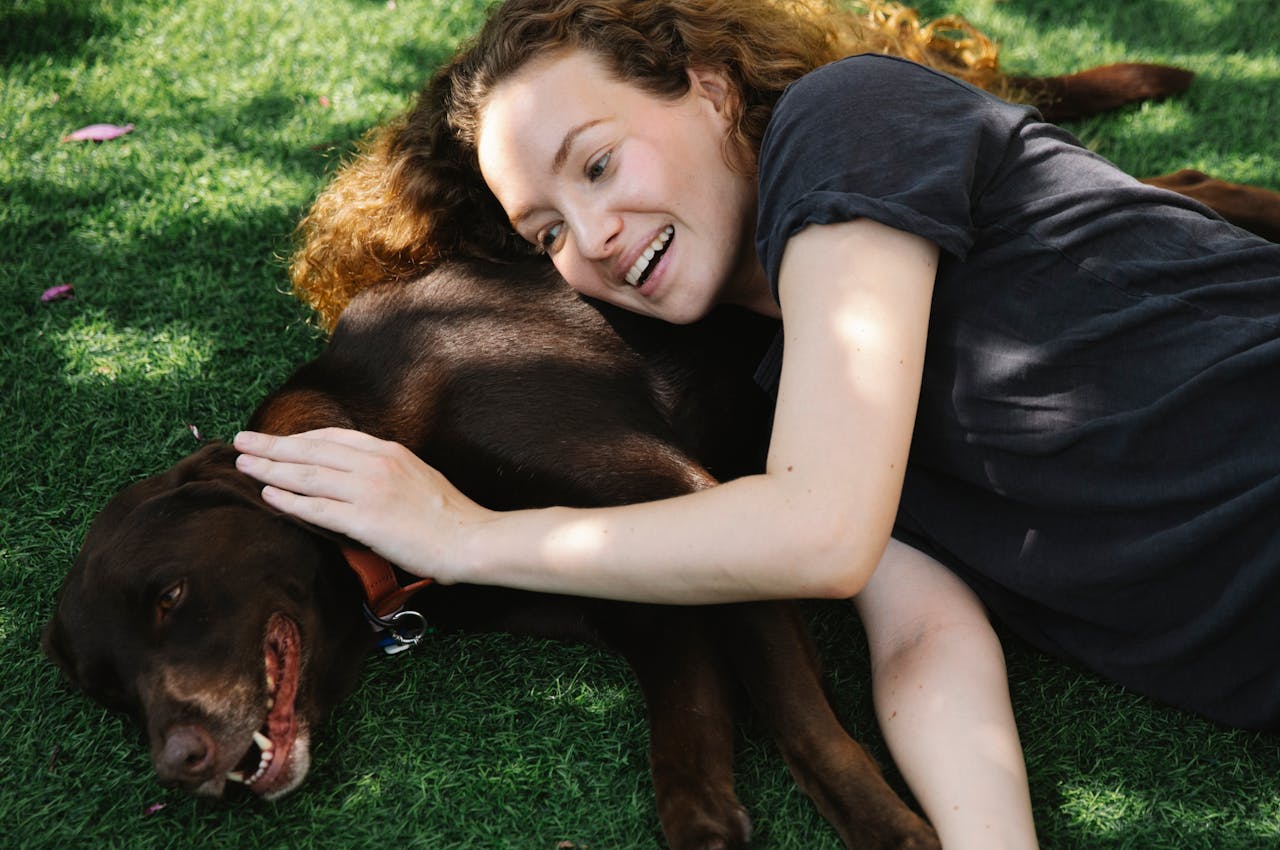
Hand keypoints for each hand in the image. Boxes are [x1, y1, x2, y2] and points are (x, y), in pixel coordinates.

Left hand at [232, 428, 489, 580]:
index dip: (299, 438)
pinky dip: (289, 501)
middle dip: (272, 446)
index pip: (333, 437)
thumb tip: (358, 476)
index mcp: (389, 452)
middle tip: (241, 442)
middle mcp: (375, 464)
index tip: (277, 440)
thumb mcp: (417, 477)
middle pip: (311, 450)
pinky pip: (317, 508)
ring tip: (244, 465)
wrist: (469, 538)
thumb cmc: (449, 515)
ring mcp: (369, 490)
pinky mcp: (365, 520)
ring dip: (271, 469)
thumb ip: (387, 471)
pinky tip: (268, 496)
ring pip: (308, 476)